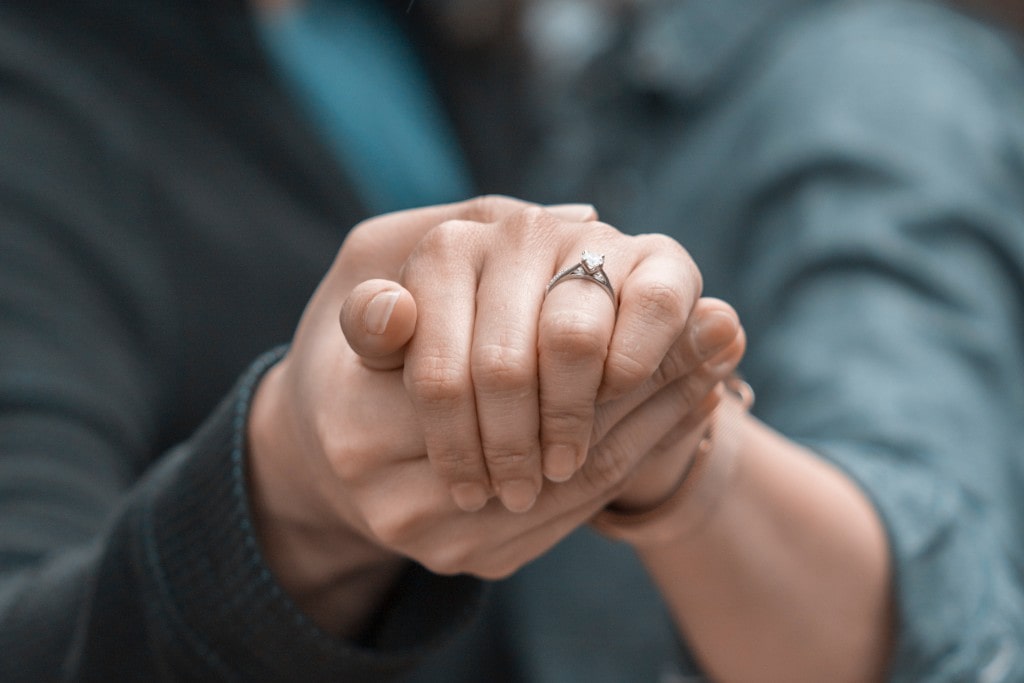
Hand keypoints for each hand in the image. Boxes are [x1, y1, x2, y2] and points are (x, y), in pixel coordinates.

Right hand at [247, 198, 742, 632]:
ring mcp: (437, 543)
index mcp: (361, 416)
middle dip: (646, 383)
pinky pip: (573, 516)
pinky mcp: (471, 563)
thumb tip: (570, 221)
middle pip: (557, 435)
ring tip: (714, 372)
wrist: (316, 456)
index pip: (504, 373)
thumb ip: (435, 244)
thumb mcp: (366, 271)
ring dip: (654, 423)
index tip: (676, 302)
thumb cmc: (348, 349)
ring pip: (578, 481)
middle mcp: (395, 497)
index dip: (600, 338)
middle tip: (720, 336)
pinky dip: (633, 459)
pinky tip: (677, 416)